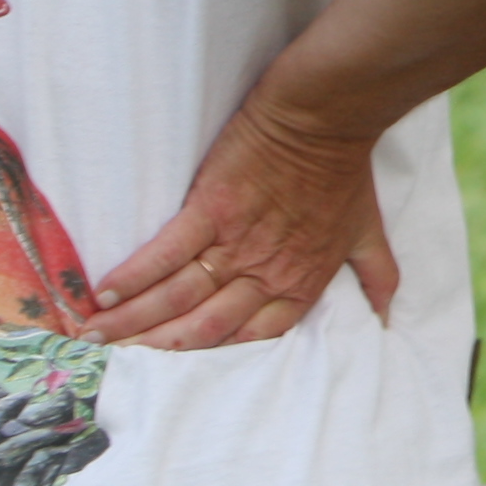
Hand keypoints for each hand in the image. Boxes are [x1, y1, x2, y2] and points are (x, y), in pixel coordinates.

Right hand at [89, 94, 397, 349]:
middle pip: (202, 328)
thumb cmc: (345, 172)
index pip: (248, 339)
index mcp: (298, 286)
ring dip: (134, 321)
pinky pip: (166, 252)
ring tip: (97, 334)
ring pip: (177, 297)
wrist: (325, 116)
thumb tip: (389, 316)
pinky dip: (134, 276)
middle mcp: (263, 274)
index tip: (173, 368)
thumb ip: (376, 277)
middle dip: (156, 350)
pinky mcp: (210, 209)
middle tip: (115, 360)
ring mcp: (235, 243)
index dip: (207, 356)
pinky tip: (105, 293)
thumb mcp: (368, 232)